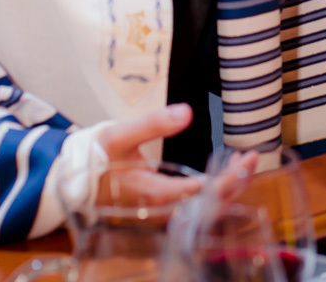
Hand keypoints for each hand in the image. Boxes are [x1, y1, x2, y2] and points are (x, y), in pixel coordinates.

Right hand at [93, 104, 258, 206]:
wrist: (72, 180)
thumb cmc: (96, 157)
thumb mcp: (121, 134)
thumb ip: (153, 123)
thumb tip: (185, 113)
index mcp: (152, 193)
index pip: (200, 192)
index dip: (226, 177)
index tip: (246, 158)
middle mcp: (159, 210)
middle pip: (208, 205)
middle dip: (235, 182)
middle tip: (252, 158)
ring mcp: (160, 213)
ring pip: (203, 209)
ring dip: (227, 188)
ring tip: (243, 164)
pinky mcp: (160, 211)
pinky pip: (194, 208)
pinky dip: (213, 193)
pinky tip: (223, 176)